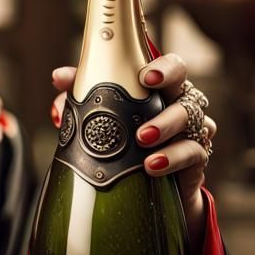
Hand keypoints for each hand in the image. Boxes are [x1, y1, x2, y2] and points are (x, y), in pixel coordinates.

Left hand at [51, 57, 215, 244]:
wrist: (146, 185)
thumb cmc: (124, 137)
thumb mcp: (99, 113)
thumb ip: (81, 92)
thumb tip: (59, 77)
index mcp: (161, 90)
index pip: (173, 68)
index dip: (164, 68)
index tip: (145, 76)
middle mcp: (181, 106)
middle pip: (189, 91)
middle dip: (169, 95)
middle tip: (145, 100)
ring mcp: (192, 132)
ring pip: (193, 121)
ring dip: (166, 126)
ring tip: (142, 138)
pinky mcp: (195, 160)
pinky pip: (193, 153)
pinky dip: (172, 158)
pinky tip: (151, 165)